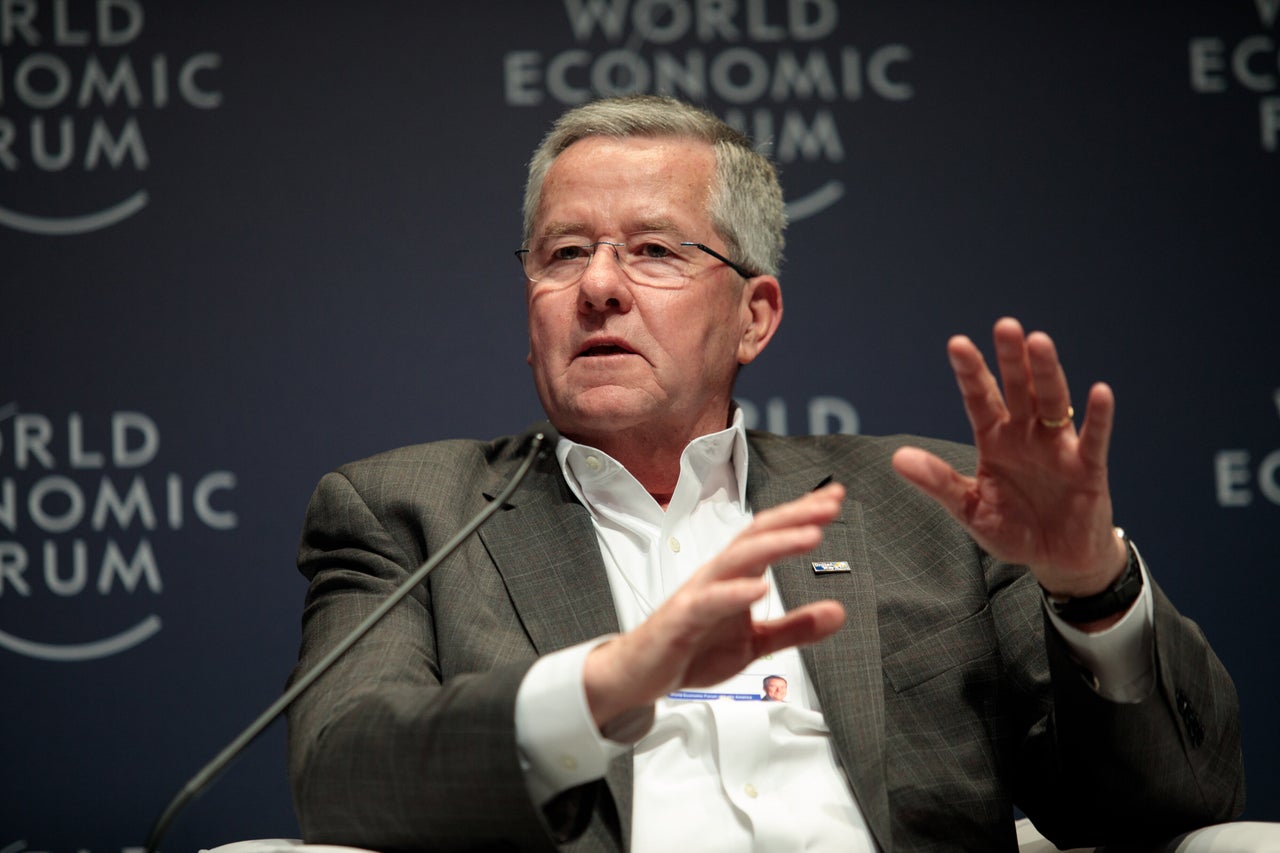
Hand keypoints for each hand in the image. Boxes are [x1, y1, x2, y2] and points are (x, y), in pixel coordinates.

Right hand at [582, 483, 846, 728]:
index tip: (835, 497)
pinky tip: (761, 587)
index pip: (771, 534)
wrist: (642, 673)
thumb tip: (838, 612)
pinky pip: (709, 600)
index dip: (802, 514)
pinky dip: (735, 591)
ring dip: (775, 543)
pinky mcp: (682, 618)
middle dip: (795, 516)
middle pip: (758, 534)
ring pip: (738, 557)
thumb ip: (795, 627)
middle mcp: (718, 574)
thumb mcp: (755, 642)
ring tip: (810, 535)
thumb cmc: (691, 648)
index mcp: (736, 574)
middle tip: (830, 504)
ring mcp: (699, 593)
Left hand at [892, 318, 1127, 599]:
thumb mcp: (969, 509)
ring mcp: (1058, 447)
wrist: (1056, 558)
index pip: (979, 399)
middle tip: (1004, 325)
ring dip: (1046, 373)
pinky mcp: (1088, 468)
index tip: (957, 344)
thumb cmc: (1013, 529)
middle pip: (1017, 389)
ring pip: (1052, 402)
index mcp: (995, 440)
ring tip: (1039, 342)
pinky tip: (1099, 391)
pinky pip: (1094, 438)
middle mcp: (1026, 435)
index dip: (970, 372)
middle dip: (1010, 359)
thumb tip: (898, 458)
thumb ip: (938, 482)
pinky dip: (1098, 416)